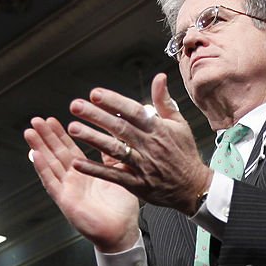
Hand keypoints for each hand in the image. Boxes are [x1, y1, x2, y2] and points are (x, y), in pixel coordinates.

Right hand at [25, 116, 139, 252]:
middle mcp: (74, 180)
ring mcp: (68, 190)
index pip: (69, 149)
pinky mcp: (65, 201)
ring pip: (50, 164)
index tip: (52, 120)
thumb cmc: (122, 208)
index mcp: (86, 173)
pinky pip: (51, 183)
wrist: (122, 231)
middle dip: (45, 136)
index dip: (60, 134)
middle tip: (36, 120)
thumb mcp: (120, 174)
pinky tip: (36, 156)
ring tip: (30, 132)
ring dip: (39, 148)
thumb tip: (114, 136)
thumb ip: (112, 156)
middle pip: (56, 153)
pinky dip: (43, 169)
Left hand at [63, 74, 212, 217]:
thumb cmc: (184, 154)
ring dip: (92, 139)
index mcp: (158, 129)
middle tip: (75, 105)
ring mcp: (142, 166)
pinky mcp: (137, 184)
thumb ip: (164, 101)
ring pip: (114, 150)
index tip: (95, 94)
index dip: (114, 102)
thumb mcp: (179, 124)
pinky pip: (113, 176)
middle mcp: (149, 145)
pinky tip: (78, 163)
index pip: (133, 111)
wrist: (192, 188)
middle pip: (119, 128)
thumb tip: (159, 77)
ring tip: (73, 128)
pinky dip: (95, 170)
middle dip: (96, 116)